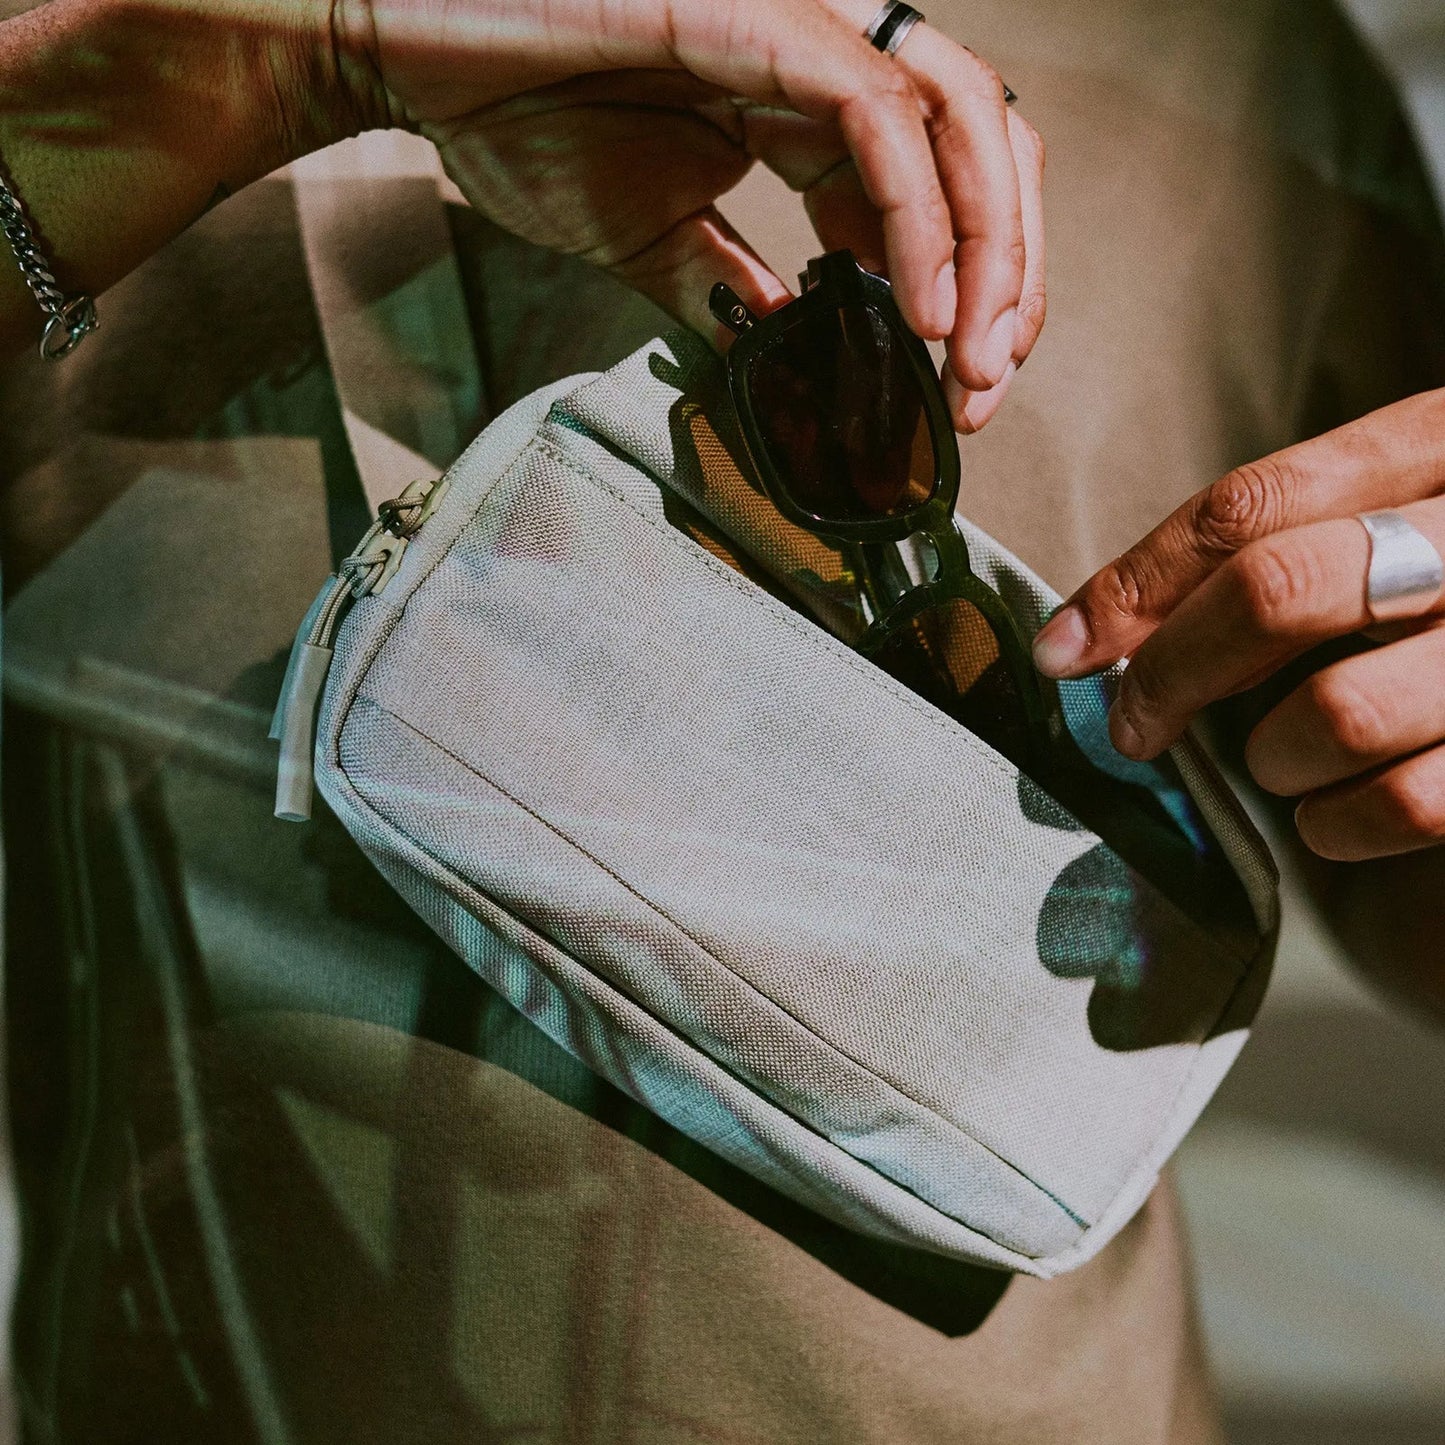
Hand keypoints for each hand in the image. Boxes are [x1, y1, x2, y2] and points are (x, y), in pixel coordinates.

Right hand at [324, 0, 1044, 430]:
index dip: (968, 294)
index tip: (958, 390)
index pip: (935, 196)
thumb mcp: (646, 234)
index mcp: (808, 112)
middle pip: (985, 151)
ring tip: (971, 360)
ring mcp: (804, 29)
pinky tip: (923, 308)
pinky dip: (918, 218)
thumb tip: (782, 344)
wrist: (410, 44)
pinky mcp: (765, 19)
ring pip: (962, 123)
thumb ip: (724, 285)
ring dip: (989, 253)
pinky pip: (879, 117)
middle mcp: (828, 61)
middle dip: (1007, 280)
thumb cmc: (516, 113)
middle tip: (984, 391)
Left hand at [1030, 389, 1444, 861]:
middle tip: (1130, 725)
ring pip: (1335, 716)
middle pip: (1277, 591)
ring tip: (1271, 760)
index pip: (1250, 505)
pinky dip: (1337, 825)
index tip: (1062, 649)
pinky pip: (1404, 804)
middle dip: (1171, 671)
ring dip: (1266, 758)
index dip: (1134, 583)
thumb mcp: (1410, 507)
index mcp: (1443, 442)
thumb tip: (1110, 631)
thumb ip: (1294, 540)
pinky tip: (1331, 815)